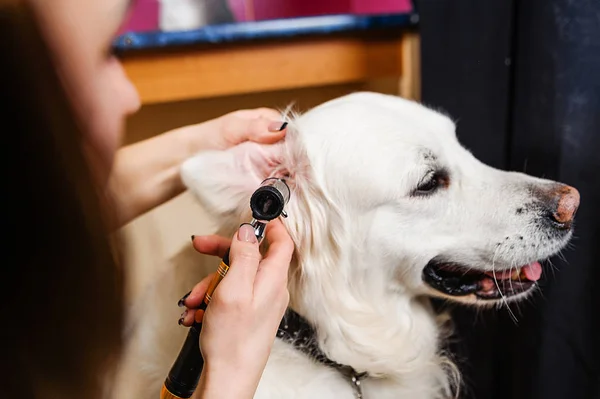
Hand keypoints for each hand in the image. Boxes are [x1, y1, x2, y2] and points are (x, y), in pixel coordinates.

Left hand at [107, 108, 286, 226]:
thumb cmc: (207, 138)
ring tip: (294, 191)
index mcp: (269, 122)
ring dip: (288, 180)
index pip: (296, 133)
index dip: (303, 147)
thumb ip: (256, 127)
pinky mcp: (260, 177)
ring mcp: (267, 159)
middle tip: (301, 181)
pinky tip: (281, 196)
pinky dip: (277, 189)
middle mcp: (272, 140)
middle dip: (298, 167)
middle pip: (294, 154)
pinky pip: (274, 182)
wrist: (185, 160)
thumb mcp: (232, 128)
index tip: (307, 162)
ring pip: (286, 170)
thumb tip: (281, 129)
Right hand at [180, 220, 293, 398]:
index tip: (252, 214)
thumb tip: (248, 231)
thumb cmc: (233, 341)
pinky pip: (228, 296)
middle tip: (200, 245)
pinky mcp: (247, 316)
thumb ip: (244, 255)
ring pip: (233, 277)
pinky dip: (210, 301)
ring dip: (208, 284)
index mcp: (273, 278)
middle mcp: (270, 289)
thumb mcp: (234, 288)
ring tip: (193, 302)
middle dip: (221, 253)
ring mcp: (259, 303)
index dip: (269, 224)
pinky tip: (196, 314)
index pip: (282, 240)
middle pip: (249, 256)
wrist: (228, 379)